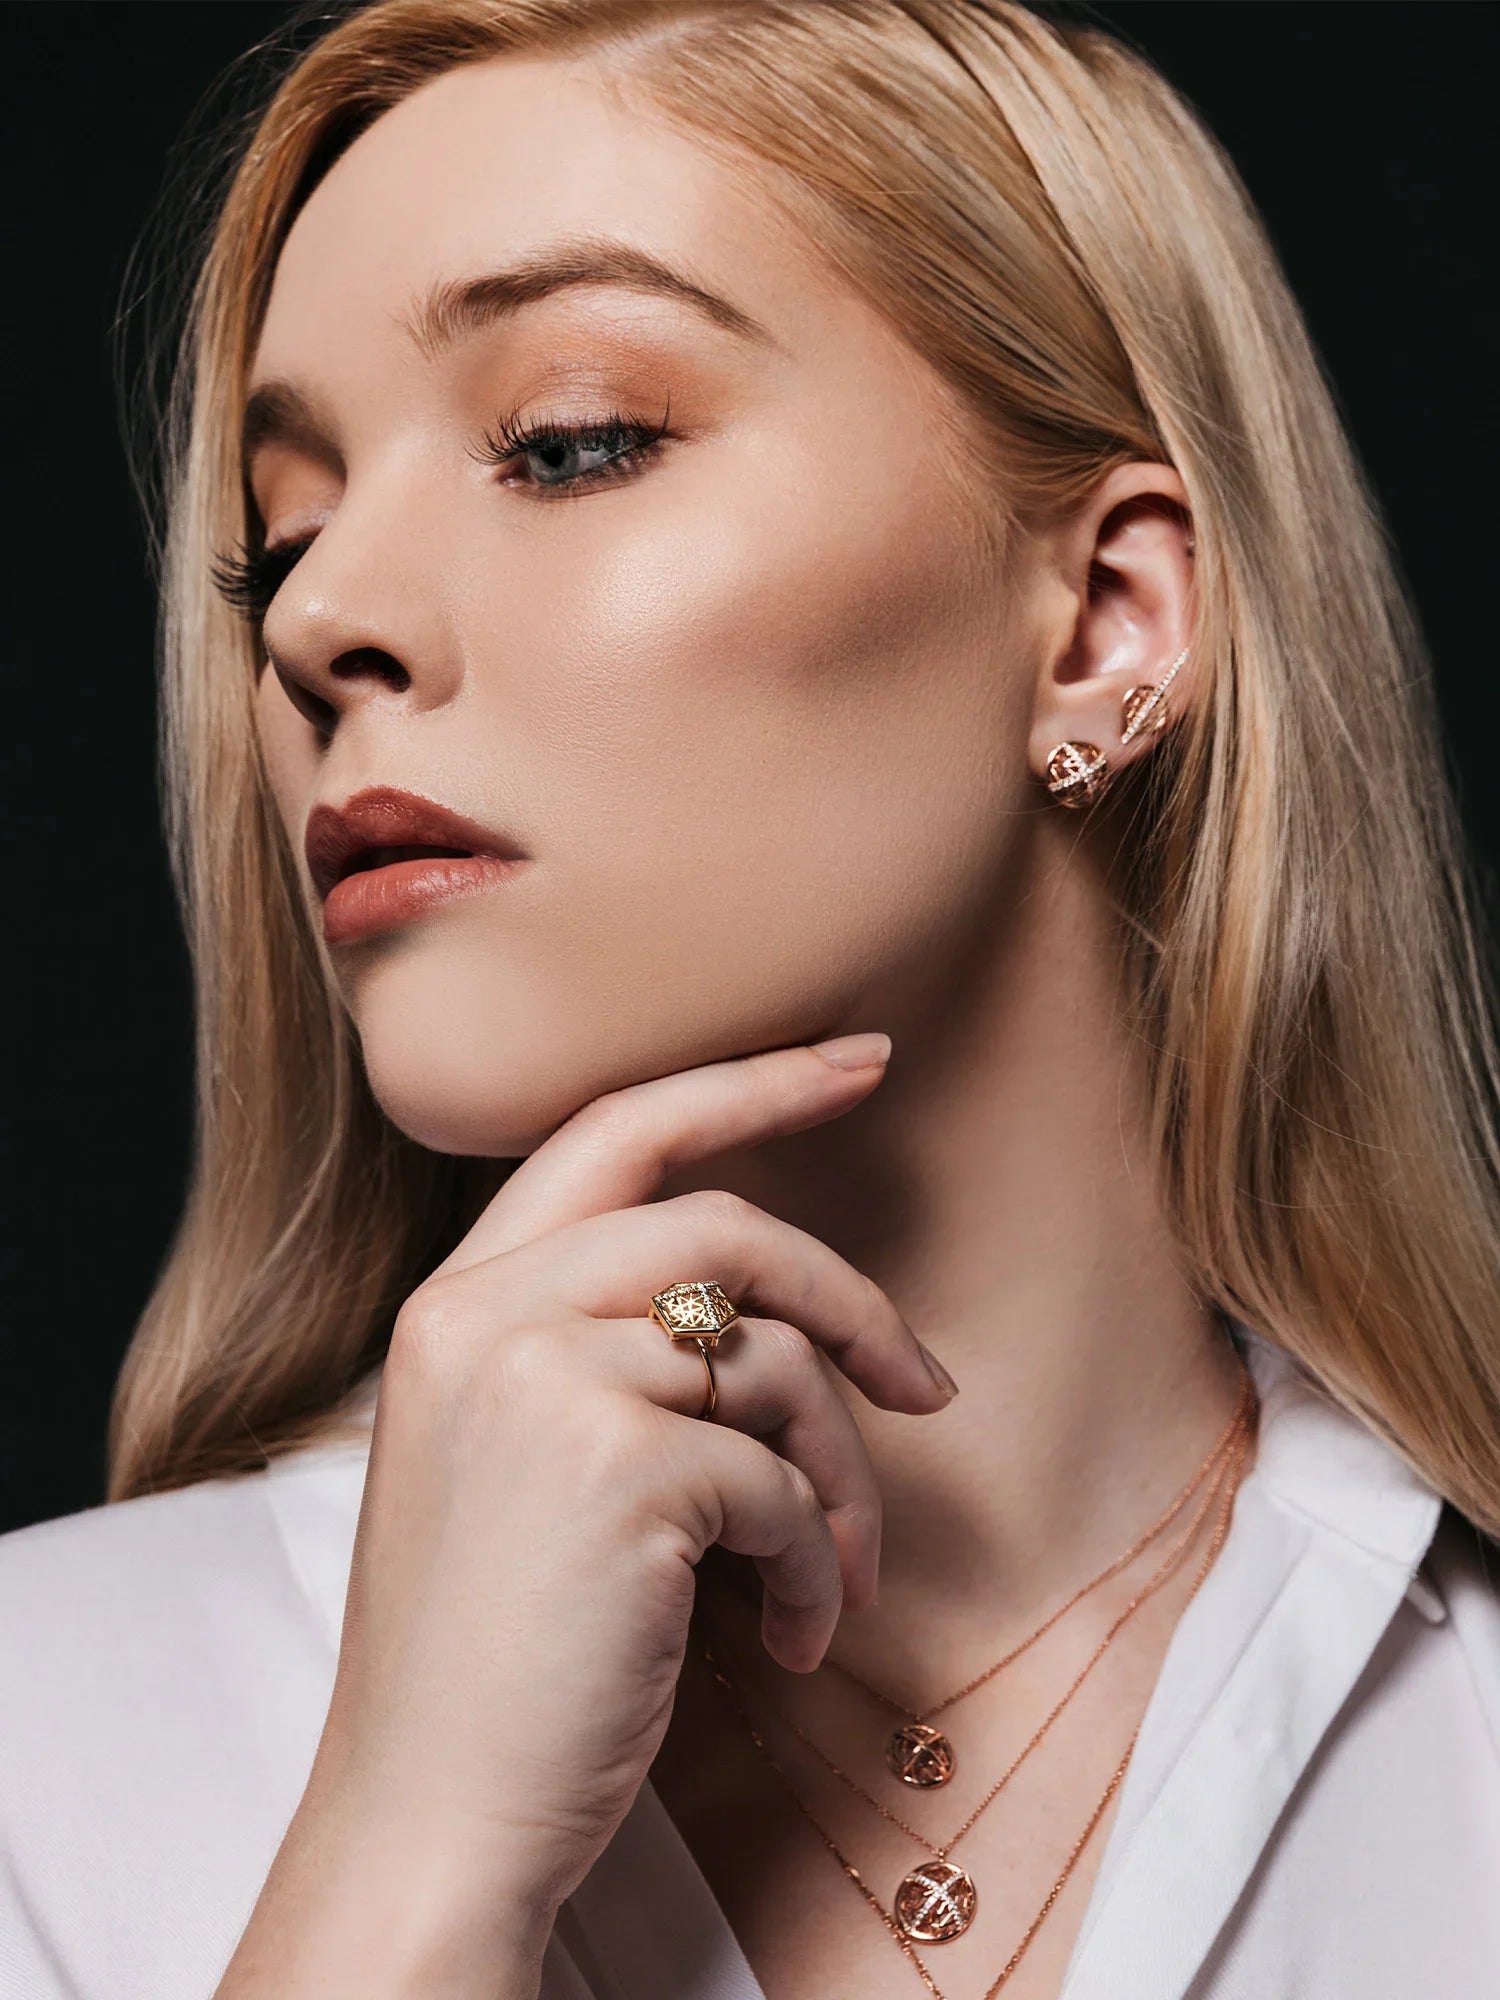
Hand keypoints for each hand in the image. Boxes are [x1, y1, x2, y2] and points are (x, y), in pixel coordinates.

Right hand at [219, 1033, 954, 1995]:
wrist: (425, 1822)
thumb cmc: (488, 1656)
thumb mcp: (506, 1465)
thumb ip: (593, 1355)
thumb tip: (767, 1318)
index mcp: (454, 1302)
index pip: (614, 1131)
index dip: (748, 1082)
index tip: (859, 1057)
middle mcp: (487, 1315)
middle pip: (727, 1229)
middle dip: (852, 1301)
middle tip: (928, 1386)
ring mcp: (546, 1382)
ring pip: (772, 1361)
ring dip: (839, 1474)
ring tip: (833, 1571)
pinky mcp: (619, 1468)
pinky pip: (779, 1476)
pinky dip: (813, 1558)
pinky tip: (786, 1633)